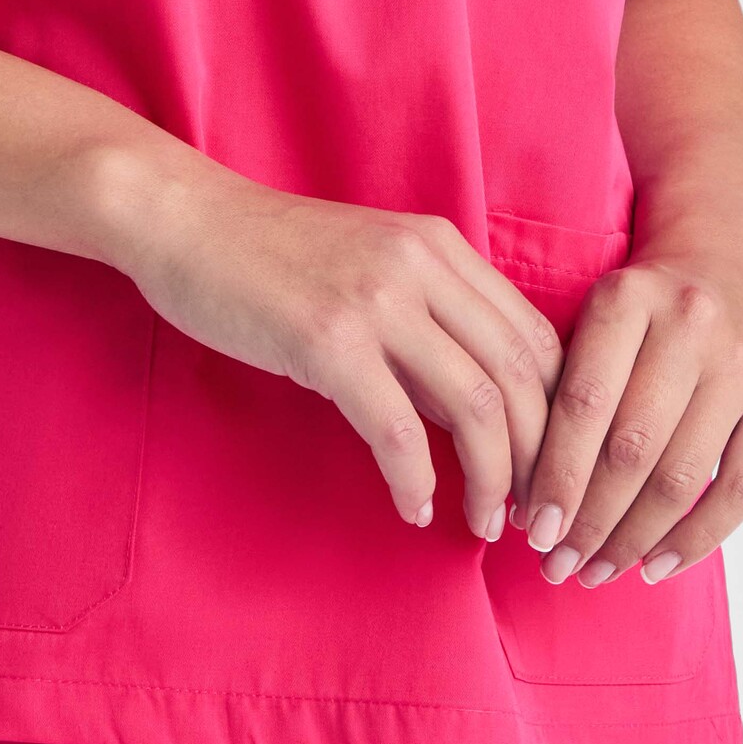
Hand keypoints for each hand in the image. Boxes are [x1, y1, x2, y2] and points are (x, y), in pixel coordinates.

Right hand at [113, 184, 567, 540]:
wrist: (186, 221)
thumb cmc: (273, 255)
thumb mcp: (372, 267)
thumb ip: (429, 322)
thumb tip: (478, 412)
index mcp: (442, 247)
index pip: (537, 339)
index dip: (557, 415)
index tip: (546, 469)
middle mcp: (423, 266)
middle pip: (523, 378)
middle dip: (539, 461)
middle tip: (531, 516)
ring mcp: (377, 300)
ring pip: (477, 406)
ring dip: (492, 480)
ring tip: (484, 523)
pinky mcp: (327, 340)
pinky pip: (396, 429)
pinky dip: (414, 480)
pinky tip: (414, 508)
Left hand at [517, 221, 742, 586]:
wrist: (728, 259)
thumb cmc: (641, 307)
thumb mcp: (593, 317)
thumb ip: (561, 389)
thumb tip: (531, 504)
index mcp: (626, 298)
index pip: (583, 403)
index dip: (555, 476)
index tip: (532, 530)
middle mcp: (690, 324)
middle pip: (631, 448)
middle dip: (589, 520)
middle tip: (558, 566)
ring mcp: (742, 361)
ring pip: (681, 475)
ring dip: (634, 539)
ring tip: (598, 572)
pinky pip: (741, 487)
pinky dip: (697, 537)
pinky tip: (658, 566)